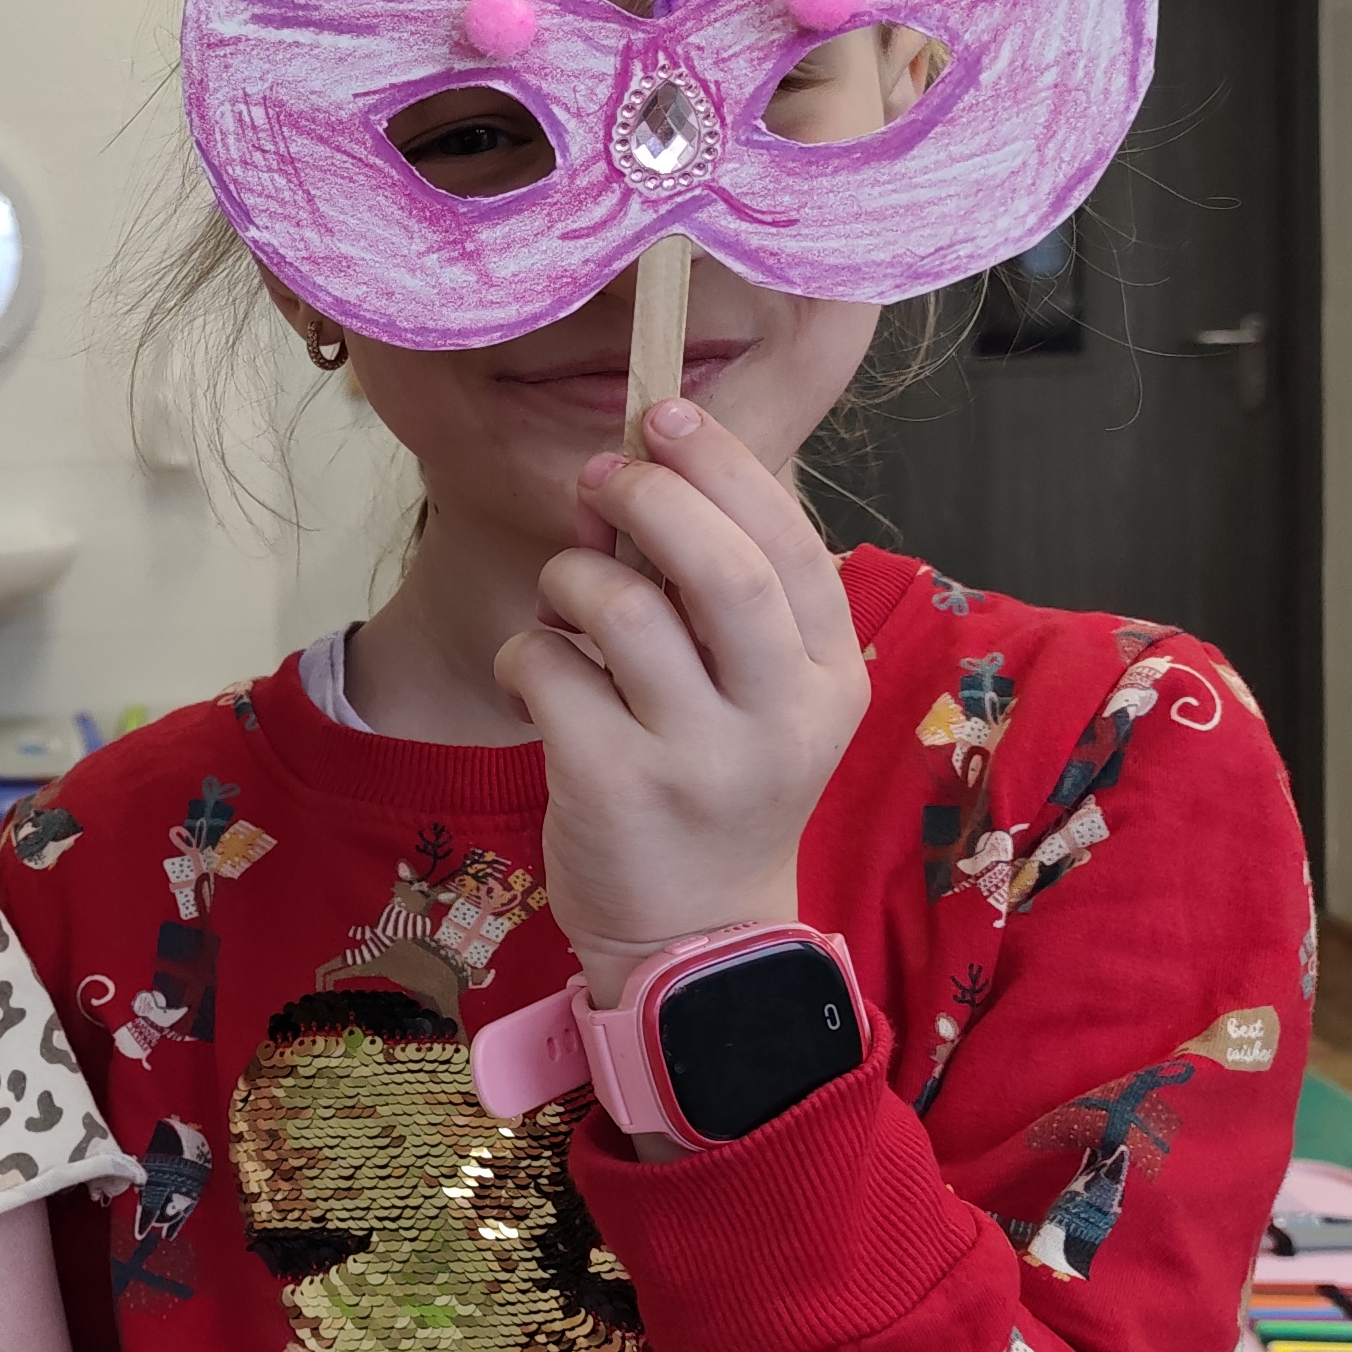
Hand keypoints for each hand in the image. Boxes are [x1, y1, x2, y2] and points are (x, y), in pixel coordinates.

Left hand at [494, 402, 867, 1003]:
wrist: (693, 936)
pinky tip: (533, 683)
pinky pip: (546, 670)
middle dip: (650, 497)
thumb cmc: (716, 784)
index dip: (723, 466)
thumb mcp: (758, 696)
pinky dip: (523, 655)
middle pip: (722, 569)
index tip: (664, 415)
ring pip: (620, 609)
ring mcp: (699, 758)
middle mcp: (778, 718)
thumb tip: (632, 476)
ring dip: (569, 582)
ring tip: (563, 608)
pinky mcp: (613, 786)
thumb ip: (719, 596)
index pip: (792, 546)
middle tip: (603, 478)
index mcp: (827, 678)